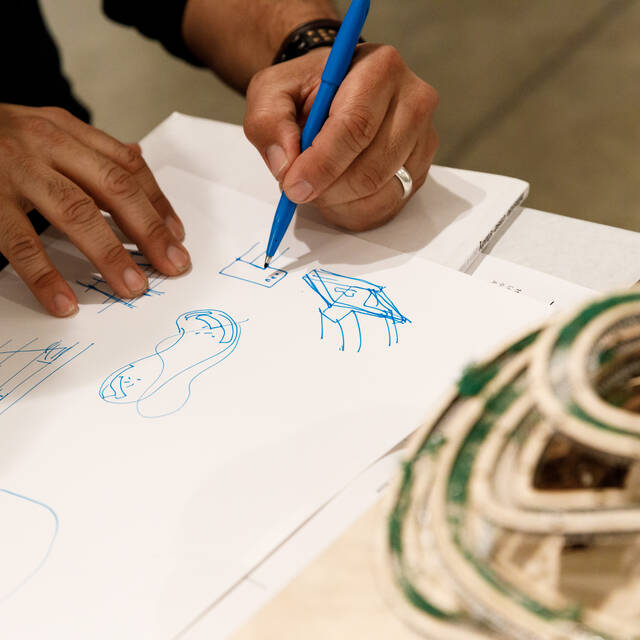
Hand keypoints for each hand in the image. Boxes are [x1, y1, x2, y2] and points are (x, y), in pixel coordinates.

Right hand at [0, 104, 189, 316]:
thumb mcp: (46, 134)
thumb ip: (89, 152)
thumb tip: (138, 162)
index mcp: (66, 130)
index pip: (127, 166)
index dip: (158, 203)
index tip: (178, 237)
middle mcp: (45, 143)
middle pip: (113, 188)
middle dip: (149, 231)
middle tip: (173, 266)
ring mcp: (14, 170)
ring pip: (74, 212)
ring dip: (110, 254)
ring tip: (134, 288)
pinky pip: (19, 242)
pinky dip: (44, 275)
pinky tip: (64, 302)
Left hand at [244, 44, 438, 231]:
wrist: (335, 94)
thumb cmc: (307, 92)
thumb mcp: (272, 91)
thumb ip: (269, 121)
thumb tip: (287, 165)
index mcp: (380, 68)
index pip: (356, 126)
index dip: (322, 164)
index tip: (294, 187)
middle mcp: (413, 102)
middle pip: (372, 169)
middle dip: (329, 190)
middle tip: (299, 191)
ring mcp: (423, 140)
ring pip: (382, 193)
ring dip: (340, 204)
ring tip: (317, 189)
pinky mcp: (421, 170)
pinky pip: (388, 208)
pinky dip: (354, 213)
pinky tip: (336, 198)